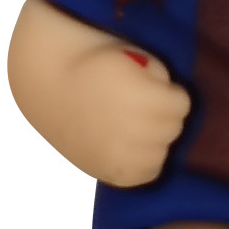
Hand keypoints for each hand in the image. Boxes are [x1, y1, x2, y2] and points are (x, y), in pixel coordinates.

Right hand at [7, 0, 192, 185]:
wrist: (47, 84)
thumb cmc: (93, 62)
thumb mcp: (134, 54)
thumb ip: (159, 75)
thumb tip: (170, 96)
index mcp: (144, 97)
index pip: (182, 104)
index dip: (169, 92)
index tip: (152, 87)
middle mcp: (135, 131)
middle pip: (173, 128)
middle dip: (163, 114)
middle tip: (140, 104)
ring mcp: (121, 157)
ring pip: (162, 152)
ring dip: (155, 138)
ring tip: (133, 123)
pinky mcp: (110, 174)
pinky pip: (145, 173)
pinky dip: (142, 160)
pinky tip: (129, 144)